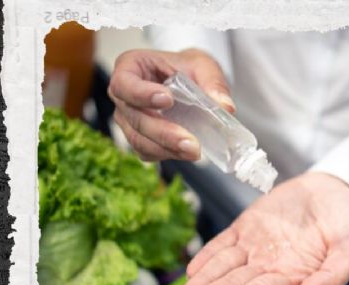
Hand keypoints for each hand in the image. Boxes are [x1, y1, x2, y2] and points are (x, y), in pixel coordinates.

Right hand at [107, 48, 234, 160]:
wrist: (186, 80)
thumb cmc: (187, 67)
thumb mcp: (203, 65)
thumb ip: (213, 82)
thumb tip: (225, 107)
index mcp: (130, 67)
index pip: (123, 82)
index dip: (141, 94)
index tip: (167, 100)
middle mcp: (123, 95)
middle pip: (134, 118)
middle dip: (163, 132)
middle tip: (190, 142)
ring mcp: (128, 119)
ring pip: (138, 139)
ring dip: (166, 148)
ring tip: (194, 151)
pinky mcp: (138, 137)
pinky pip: (146, 151)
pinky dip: (167, 154)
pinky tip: (186, 153)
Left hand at [175, 172, 348, 284]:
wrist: (336, 192)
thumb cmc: (347, 225)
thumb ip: (333, 276)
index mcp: (292, 276)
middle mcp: (269, 266)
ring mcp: (255, 246)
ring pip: (222, 267)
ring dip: (201, 282)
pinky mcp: (247, 227)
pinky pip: (223, 242)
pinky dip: (208, 255)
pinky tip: (192, 269)